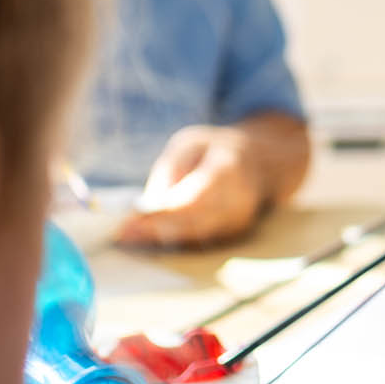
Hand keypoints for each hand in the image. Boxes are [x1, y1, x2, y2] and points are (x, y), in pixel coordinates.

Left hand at [118, 125, 266, 247]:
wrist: (263, 162)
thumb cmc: (217, 149)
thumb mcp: (190, 143)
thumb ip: (170, 170)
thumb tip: (149, 204)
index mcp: (229, 168)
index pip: (194, 198)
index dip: (163, 212)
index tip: (133, 218)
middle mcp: (240, 199)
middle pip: (192, 223)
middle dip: (155, 229)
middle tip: (121, 232)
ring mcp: (240, 220)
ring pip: (194, 236)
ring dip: (160, 237)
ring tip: (129, 234)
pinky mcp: (234, 235)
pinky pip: (199, 240)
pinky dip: (173, 239)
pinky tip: (149, 234)